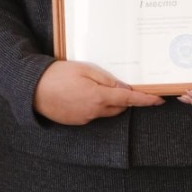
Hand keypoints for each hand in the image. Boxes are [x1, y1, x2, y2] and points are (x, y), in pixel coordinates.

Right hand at [34, 60, 164, 124]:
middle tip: (117, 84)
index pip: (130, 100)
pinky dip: (93, 105)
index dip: (146, 100)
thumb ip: (107, 80)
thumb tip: (125, 89)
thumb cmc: (58, 75)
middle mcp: (95, 112)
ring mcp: (85, 118)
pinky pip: (92, 114)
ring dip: (107, 102)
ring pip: (105, 111)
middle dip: (123, 98)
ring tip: (92, 86)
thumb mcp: (85, 70)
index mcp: (99, 97)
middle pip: (118, 107)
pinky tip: (80, 94)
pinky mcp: (76, 121)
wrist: (32, 89)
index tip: (159, 100)